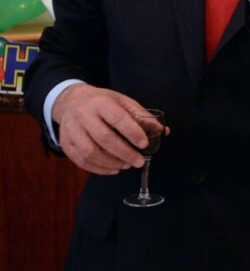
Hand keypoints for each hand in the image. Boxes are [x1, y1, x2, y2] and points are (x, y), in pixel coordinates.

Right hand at [51, 84, 166, 174]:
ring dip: (111, 163)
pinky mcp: (65, 142)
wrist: (71, 101)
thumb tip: (163, 131)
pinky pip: (80, 160)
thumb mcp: (122, 102)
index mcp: (100, 103)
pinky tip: (112, 170)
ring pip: (90, 152)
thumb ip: (142, 116)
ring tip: (126, 165)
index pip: (117, 118)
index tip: (144, 144)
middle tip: (139, 161)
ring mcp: (71, 130)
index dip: (132, 132)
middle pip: (104, 138)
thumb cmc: (102, 102)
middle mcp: (83, 115)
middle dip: (124, 153)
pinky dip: (98, 169)